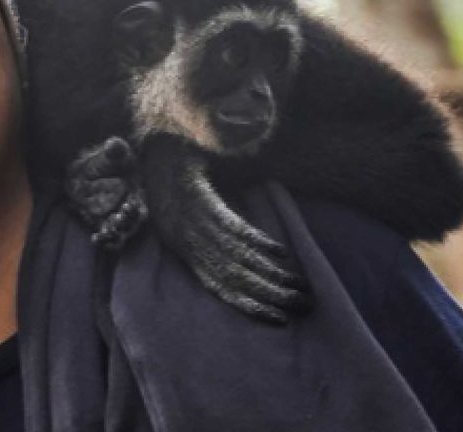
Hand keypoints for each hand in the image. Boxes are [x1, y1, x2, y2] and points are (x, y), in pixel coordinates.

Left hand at [65, 136, 147, 249]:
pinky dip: (104, 240)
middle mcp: (129, 208)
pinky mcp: (103, 222)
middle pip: (132, 223)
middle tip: (117, 219)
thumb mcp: (112, 152)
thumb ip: (115, 150)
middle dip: (126, 223)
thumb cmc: (107, 160)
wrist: (89, 168)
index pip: (141, 206)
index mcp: (137, 193)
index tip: (127, 206)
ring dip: (114, 234)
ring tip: (104, 233)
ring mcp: (116, 217)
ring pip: (120, 232)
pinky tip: (95, 239)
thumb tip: (113, 144)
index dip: (136, 209)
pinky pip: (108, 236)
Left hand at [144, 135, 313, 324]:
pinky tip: (280, 253)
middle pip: (231, 276)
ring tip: (299, 285)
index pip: (217, 287)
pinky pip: (228, 223)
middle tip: (304, 306)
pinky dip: (255, 240)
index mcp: (181, 247)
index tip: (280, 321)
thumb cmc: (177, 181)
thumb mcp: (187, 216)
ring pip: (233, 255)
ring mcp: (190, 218)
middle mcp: (185, 238)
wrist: (157, 141)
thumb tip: (249, 259)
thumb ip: (212, 236)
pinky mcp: (196, 195)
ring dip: (269, 273)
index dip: (248, 306)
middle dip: (269, 295)